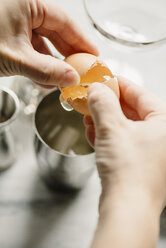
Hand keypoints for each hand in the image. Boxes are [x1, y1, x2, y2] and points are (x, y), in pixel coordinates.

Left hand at [0, 0, 97, 86]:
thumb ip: (46, 70)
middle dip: (69, 54)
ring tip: (65, 79)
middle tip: (83, 70)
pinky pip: (30, 50)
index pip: (64, 21)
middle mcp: (23, 9)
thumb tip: (71, 78)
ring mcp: (15, 22)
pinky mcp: (9, 35)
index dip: (81, 40)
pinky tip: (46, 79)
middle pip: (56, 32)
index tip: (93, 55)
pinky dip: (39, 65)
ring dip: (53, 63)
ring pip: (43, 43)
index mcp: (28, 2)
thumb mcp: (15, 58)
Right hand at [84, 77, 165, 247]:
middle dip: (107, 105)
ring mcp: (151, 151)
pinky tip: (93, 134)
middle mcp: (161, 136)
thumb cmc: (128, 170)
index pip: (140, 94)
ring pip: (124, 127)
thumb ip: (102, 103)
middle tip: (90, 99)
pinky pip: (122, 142)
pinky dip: (107, 136)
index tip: (103, 79)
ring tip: (88, 117)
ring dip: (104, 121)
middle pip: (131, 110)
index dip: (119, 84)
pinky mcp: (138, 163)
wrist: (127, 209)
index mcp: (164, 123)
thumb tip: (95, 89)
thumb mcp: (112, 128)